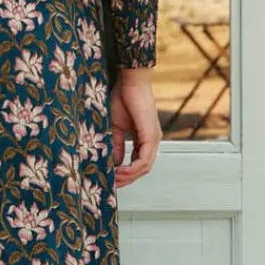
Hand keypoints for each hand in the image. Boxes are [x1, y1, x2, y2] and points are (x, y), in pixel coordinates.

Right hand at [110, 69, 159, 186]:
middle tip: (112, 184)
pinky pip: (144, 159)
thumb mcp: (115, 127)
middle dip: (127, 179)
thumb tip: (114, 162)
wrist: (130, 81)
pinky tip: (120, 171)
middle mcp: (152, 140)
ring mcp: (153, 139)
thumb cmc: (123, 97)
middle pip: (143, 169)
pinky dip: (132, 168)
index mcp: (145, 138)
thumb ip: (116, 145)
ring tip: (114, 179)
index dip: (126, 173)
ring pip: (144, 167)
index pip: (138, 162)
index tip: (112, 178)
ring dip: (129, 176)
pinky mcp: (150, 135)